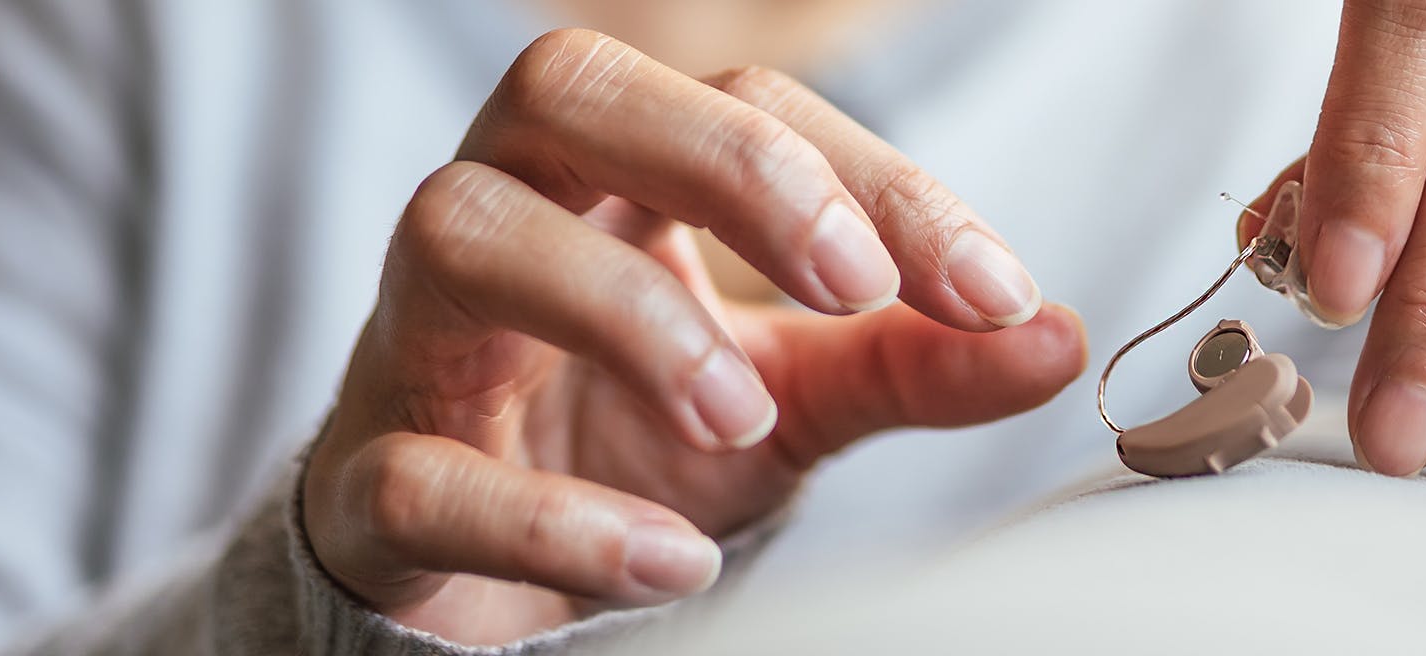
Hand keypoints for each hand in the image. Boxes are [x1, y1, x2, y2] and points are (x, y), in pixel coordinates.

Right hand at [301, 30, 1085, 645]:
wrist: (491, 574)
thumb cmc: (631, 441)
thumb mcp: (794, 391)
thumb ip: (911, 360)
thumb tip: (1056, 338)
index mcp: (616, 177)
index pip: (744, 102)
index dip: (871, 176)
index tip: (994, 291)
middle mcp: (506, 218)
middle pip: (568, 90)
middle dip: (726, 163)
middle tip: (852, 283)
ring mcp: (417, 343)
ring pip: (461, 233)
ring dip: (625, 315)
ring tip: (745, 420)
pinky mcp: (368, 482)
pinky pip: (418, 469)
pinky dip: (549, 518)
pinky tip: (669, 562)